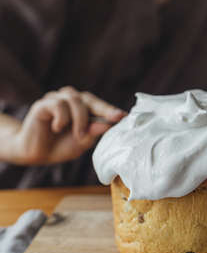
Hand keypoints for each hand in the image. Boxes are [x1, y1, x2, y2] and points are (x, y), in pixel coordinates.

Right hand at [10, 86, 125, 164]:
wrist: (35, 153)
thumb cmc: (61, 146)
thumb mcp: (82, 142)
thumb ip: (93, 132)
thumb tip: (108, 124)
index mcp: (84, 108)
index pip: (100, 106)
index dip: (112, 110)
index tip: (124, 116)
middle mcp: (71, 101)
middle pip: (90, 99)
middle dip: (104, 109)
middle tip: (113, 120)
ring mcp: (57, 100)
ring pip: (75, 100)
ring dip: (80, 119)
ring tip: (77, 135)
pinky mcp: (43, 104)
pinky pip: (58, 104)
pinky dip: (62, 118)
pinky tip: (58, 128)